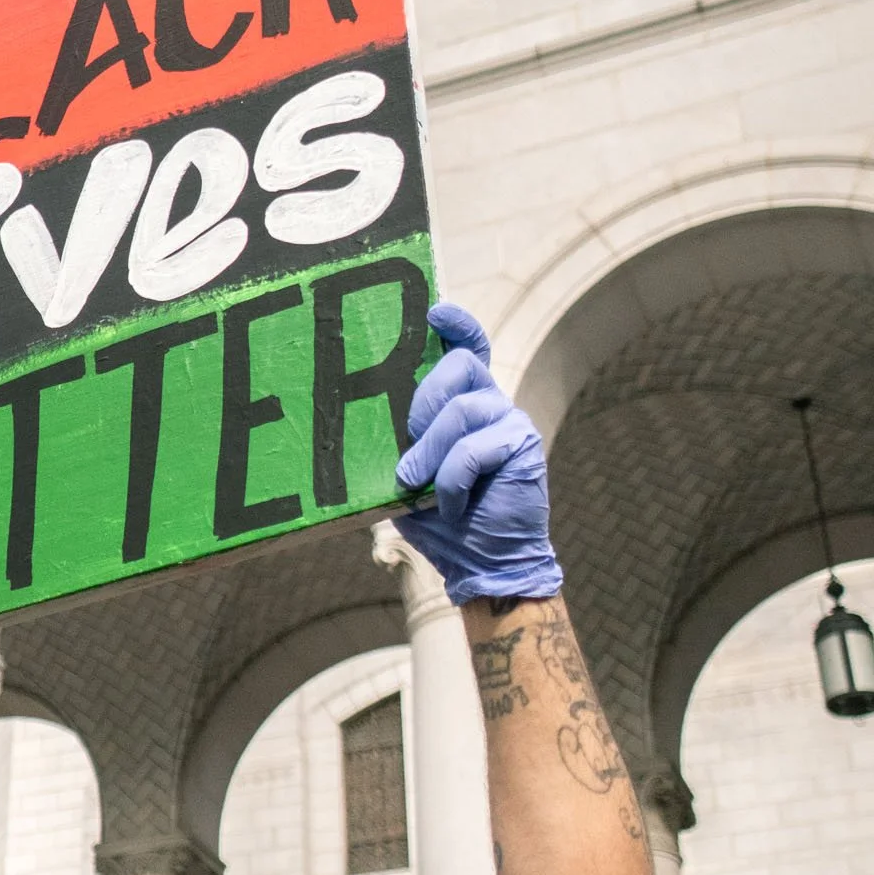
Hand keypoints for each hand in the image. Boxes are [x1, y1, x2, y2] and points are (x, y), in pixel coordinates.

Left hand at [395, 300, 562, 605]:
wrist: (482, 563)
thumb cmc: (438, 517)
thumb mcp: (406, 475)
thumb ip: (395, 444)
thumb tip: (350, 420)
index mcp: (463, 401)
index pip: (467, 347)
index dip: (455, 324)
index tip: (433, 311)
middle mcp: (490, 402)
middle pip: (459, 364)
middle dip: (423, 398)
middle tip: (407, 441)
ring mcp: (510, 421)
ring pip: (462, 409)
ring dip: (430, 450)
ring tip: (415, 482)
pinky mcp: (523, 447)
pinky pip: (475, 448)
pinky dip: (452, 479)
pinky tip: (450, 505)